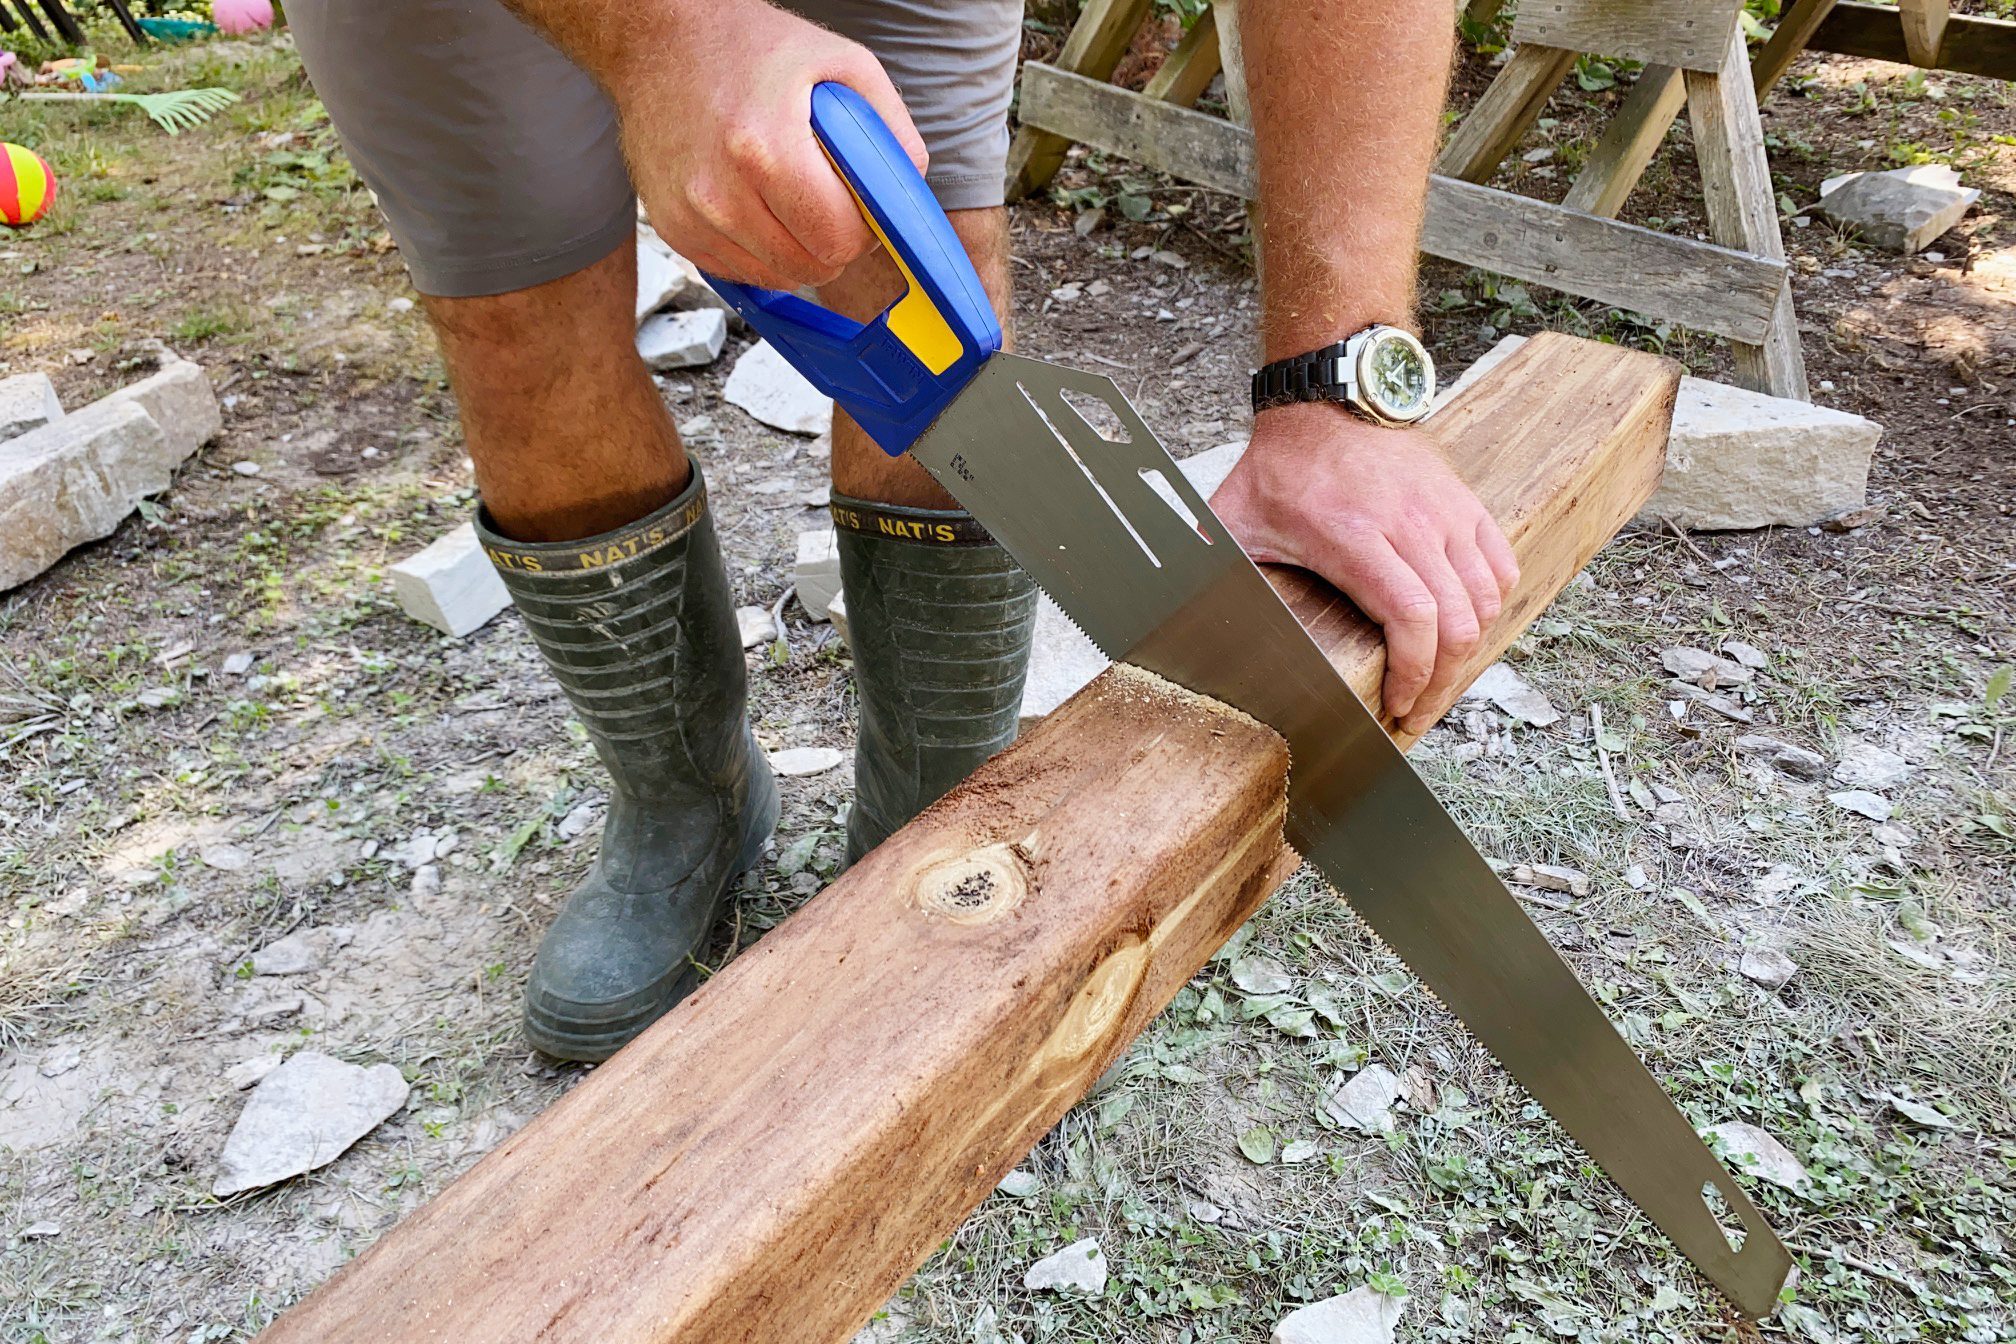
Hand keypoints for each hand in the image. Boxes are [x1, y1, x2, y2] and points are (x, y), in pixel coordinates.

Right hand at [610, 3, 925, 289]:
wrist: (660, 42)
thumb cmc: (747, 47)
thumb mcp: (841, 63)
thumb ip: (890, 129)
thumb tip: (909, 189)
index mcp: (765, 149)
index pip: (839, 239)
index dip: (863, 229)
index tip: (859, 206)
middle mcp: (720, 192)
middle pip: (811, 267)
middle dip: (833, 242)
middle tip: (828, 201)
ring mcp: (692, 218)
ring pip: (778, 278)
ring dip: (798, 250)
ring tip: (791, 198)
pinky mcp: (675, 232)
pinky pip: (741, 272)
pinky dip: (761, 250)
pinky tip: (757, 205)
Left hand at [1209, 402, 1518, 733]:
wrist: (1328, 399)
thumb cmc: (1282, 464)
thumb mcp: (1235, 516)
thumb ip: (1206, 561)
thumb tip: (1162, 603)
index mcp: (1355, 538)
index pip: (1413, 619)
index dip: (1416, 674)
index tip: (1399, 706)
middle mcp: (1410, 525)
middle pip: (1458, 621)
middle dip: (1442, 682)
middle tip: (1419, 711)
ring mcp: (1444, 512)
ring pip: (1485, 597)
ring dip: (1470, 649)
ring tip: (1440, 678)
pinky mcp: (1464, 502)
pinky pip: (1499, 563)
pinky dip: (1492, 603)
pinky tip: (1469, 627)